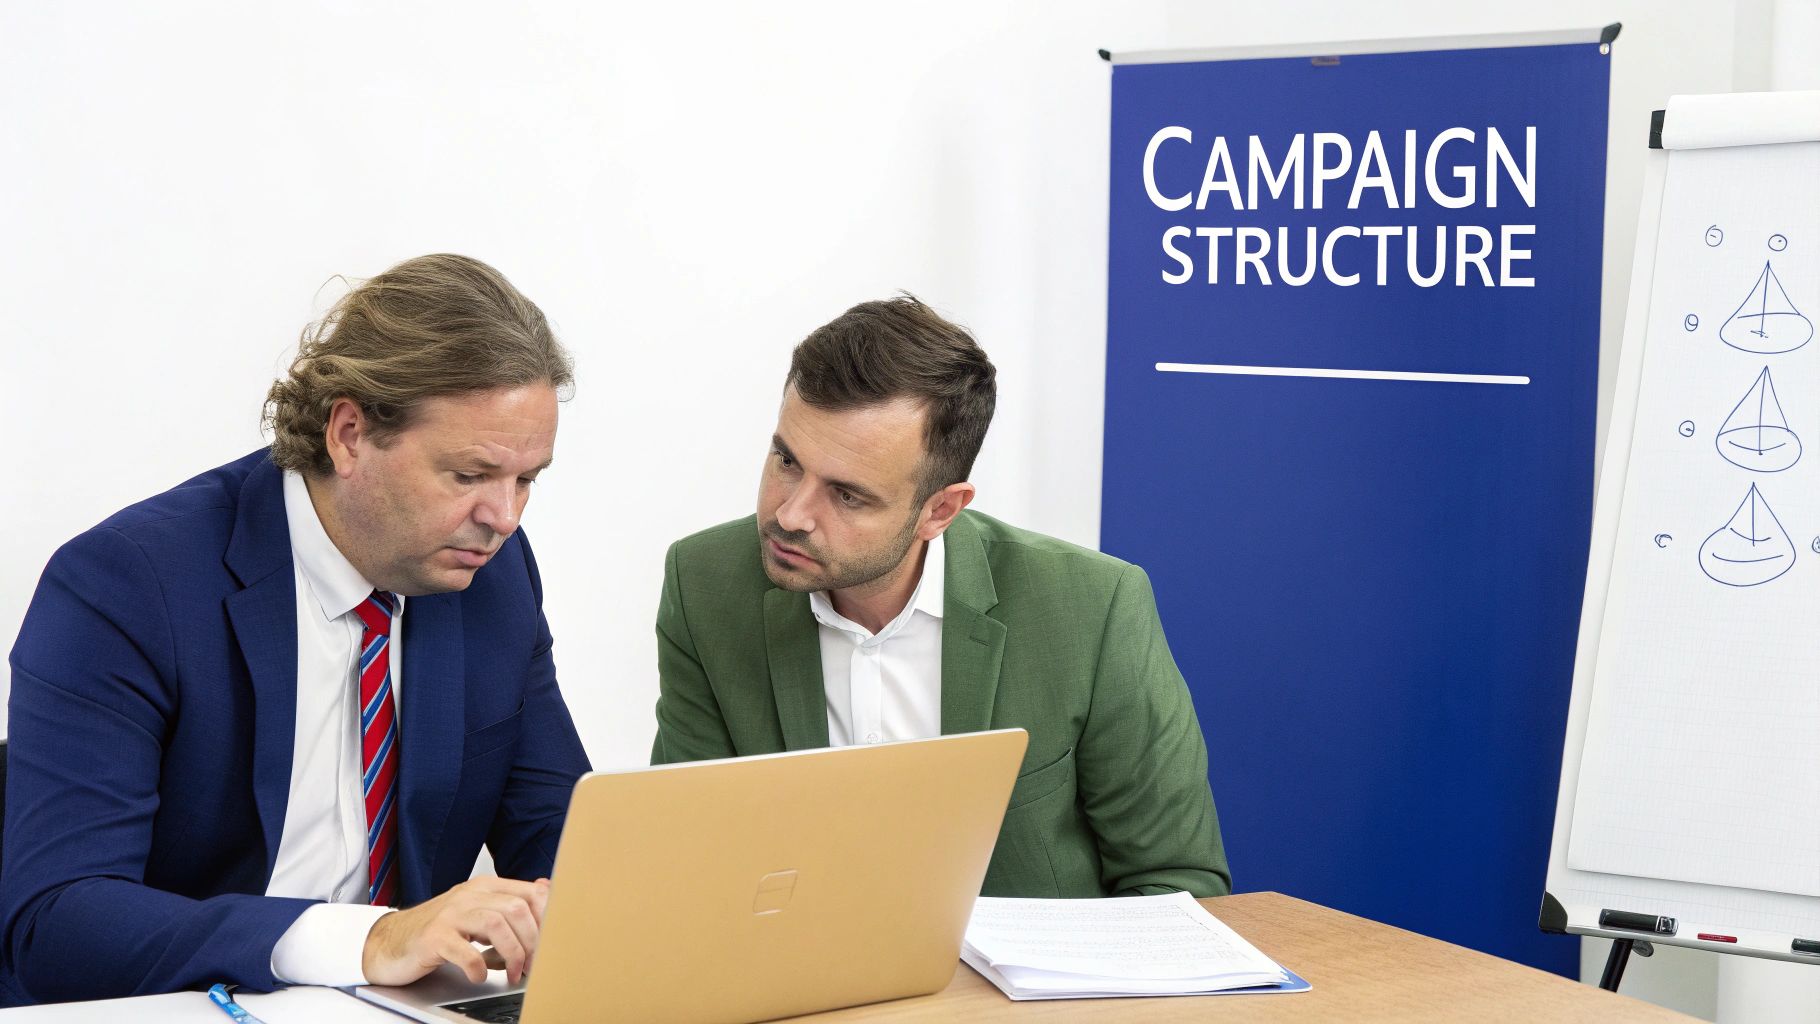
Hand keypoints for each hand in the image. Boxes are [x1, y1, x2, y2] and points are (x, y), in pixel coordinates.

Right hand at [362, 876, 551, 985]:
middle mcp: (469, 895)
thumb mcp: (478, 913)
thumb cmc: (439, 931)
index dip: (548, 919)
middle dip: (532, 942)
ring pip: (496, 924)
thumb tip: (546, 890)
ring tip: (513, 973)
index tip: (551, 943)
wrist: (390, 942)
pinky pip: (465, 951)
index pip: (531, 893)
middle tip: (532, 966)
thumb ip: (509, 904)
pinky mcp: (433, 937)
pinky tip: (479, 975)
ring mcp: (450, 914)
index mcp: (485, 888)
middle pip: (517, 909)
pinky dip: (478, 967)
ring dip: (512, 954)